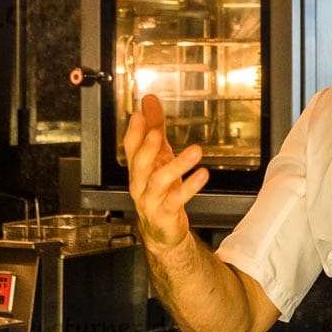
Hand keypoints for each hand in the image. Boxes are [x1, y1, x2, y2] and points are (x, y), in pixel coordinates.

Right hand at [123, 94, 209, 249]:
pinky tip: (202, 174)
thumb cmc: (161, 189)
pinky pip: (176, 199)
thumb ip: (154, 127)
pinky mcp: (165, 213)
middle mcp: (140, 183)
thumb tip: (149, 101)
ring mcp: (151, 200)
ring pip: (158, 181)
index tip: (139, 114)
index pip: (130, 148)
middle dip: (146, 148)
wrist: (162, 230)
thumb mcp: (159, 156)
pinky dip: (189, 187)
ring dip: (177, 165)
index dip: (134, 132)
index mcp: (137, 168)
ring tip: (195, 151)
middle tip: (155, 133)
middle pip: (138, 164)